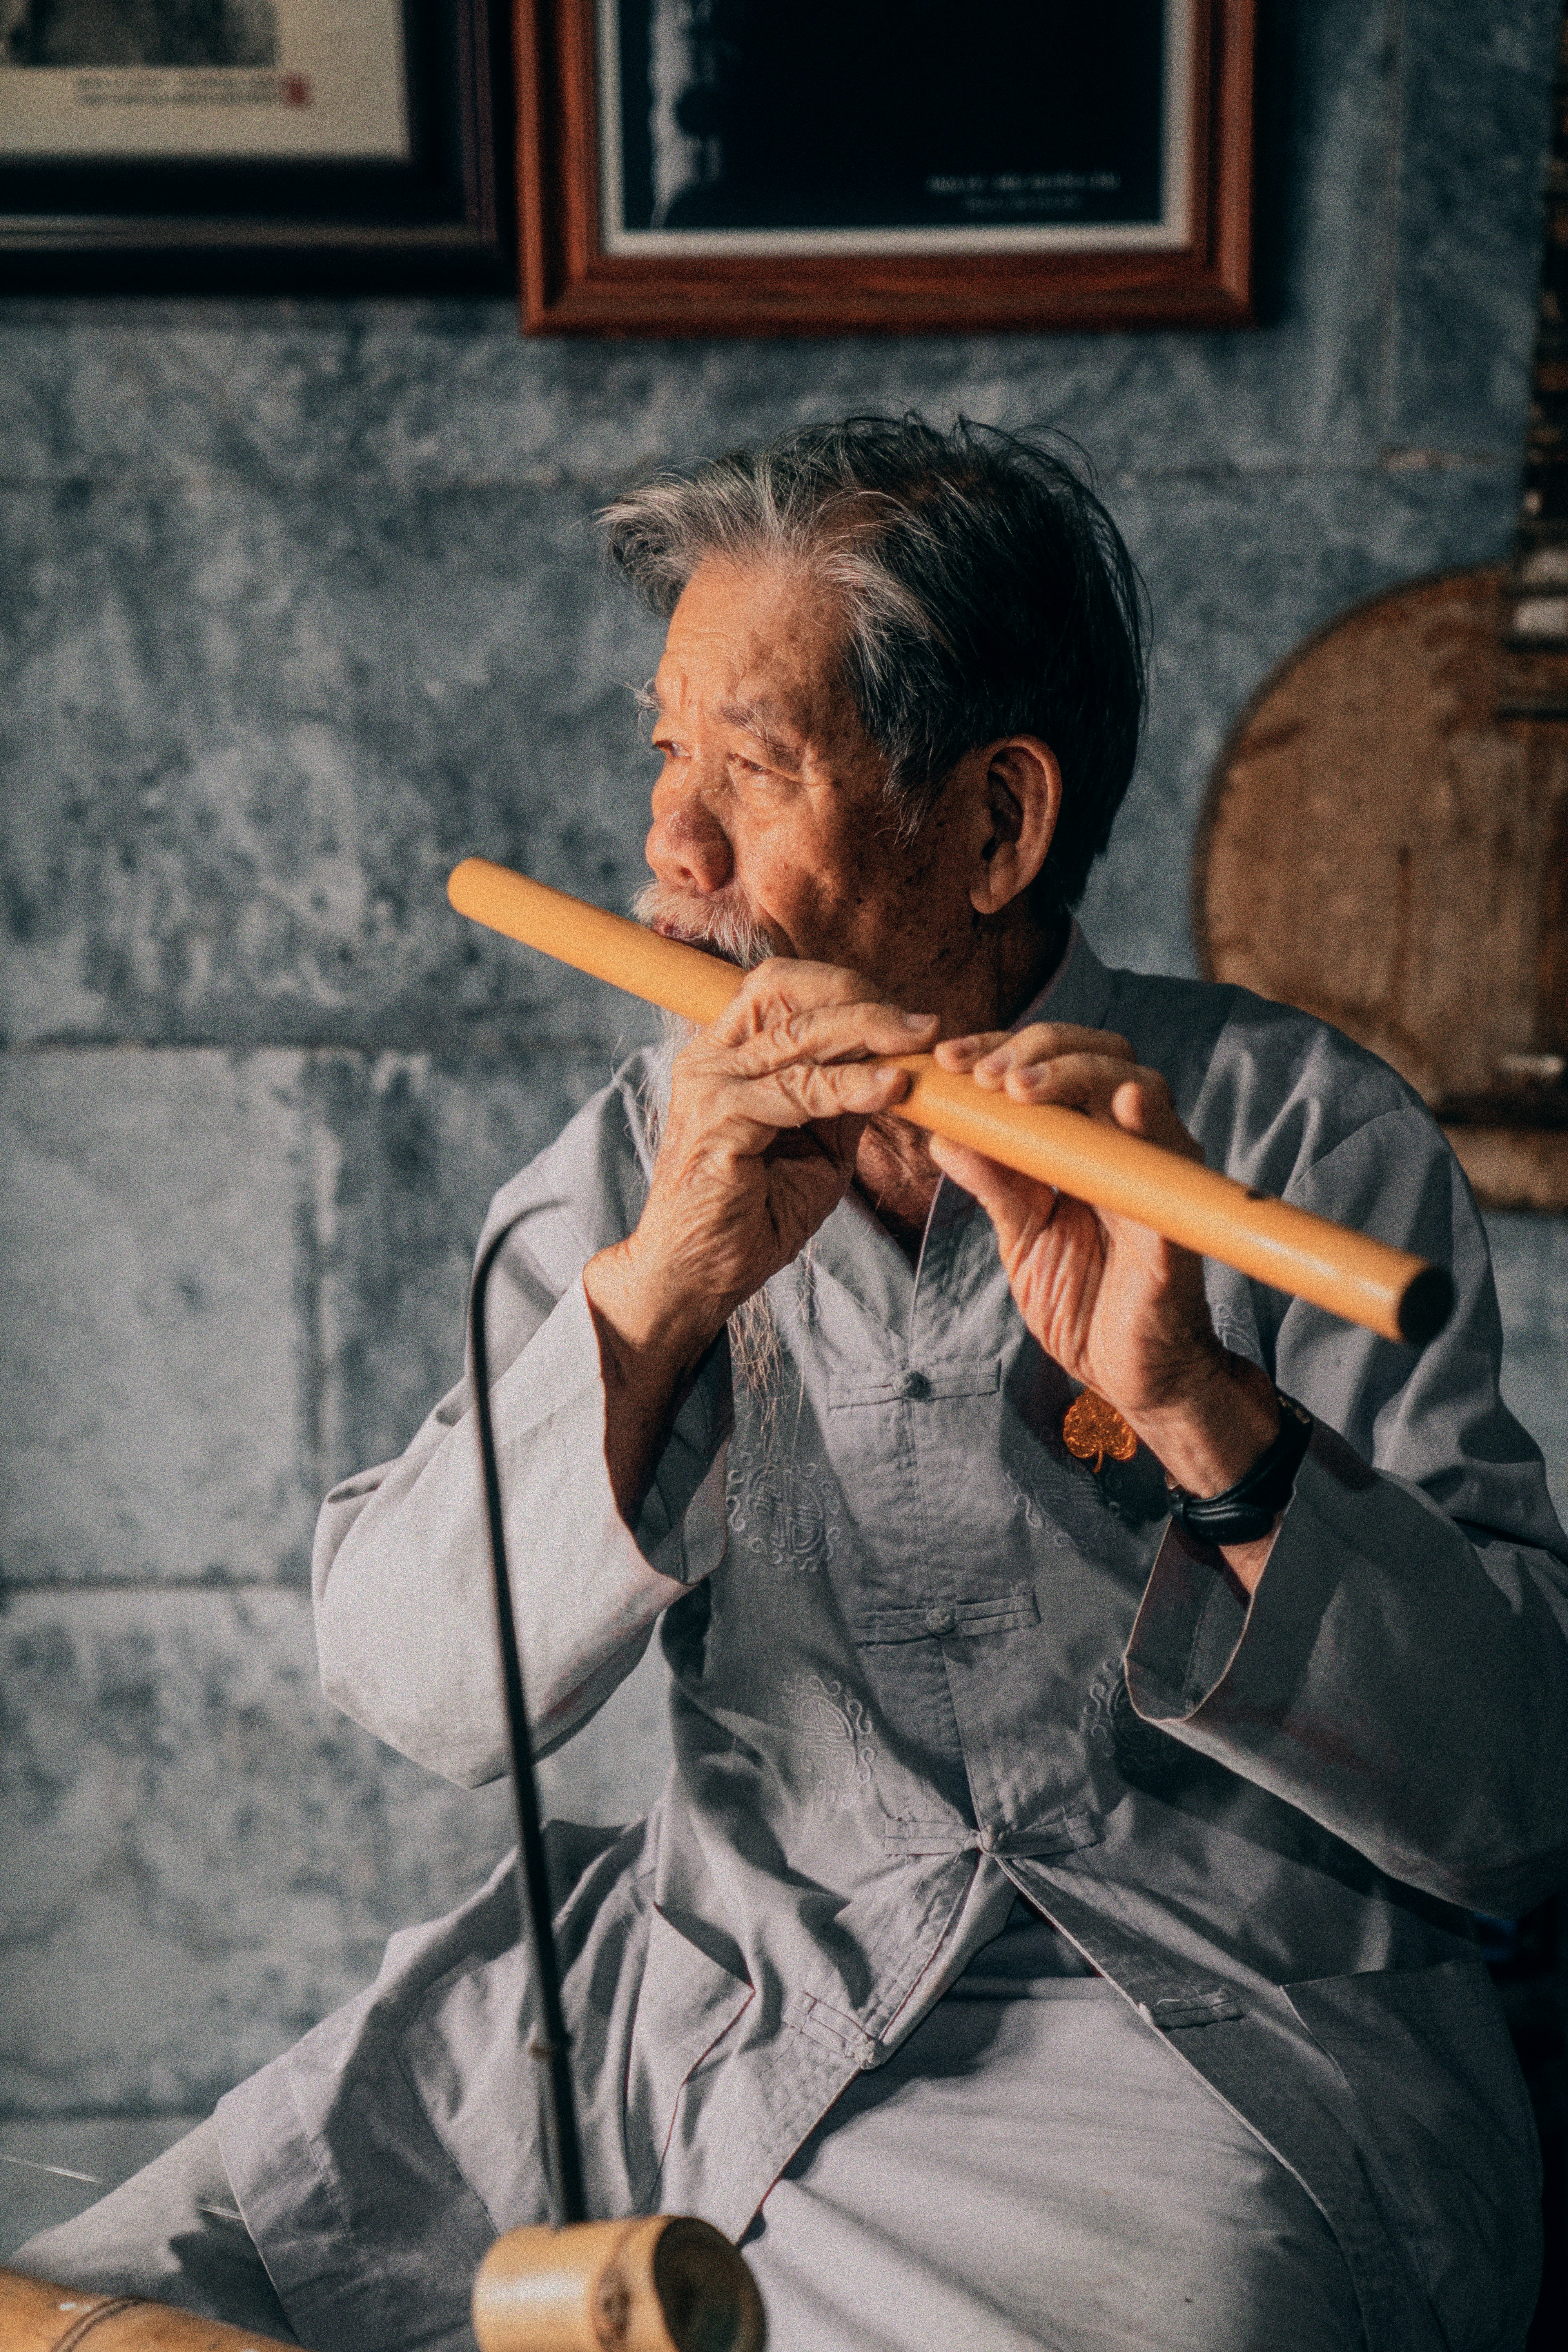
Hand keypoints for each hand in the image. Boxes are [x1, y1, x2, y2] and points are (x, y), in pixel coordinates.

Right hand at [585, 963, 936, 1514]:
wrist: (700, 1274)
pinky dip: (850, 1086)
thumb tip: (900, 1059)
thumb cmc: (756, 1210)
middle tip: (924, 1025)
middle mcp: (710, 1057)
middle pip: (789, 995)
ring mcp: (709, 1085)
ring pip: (799, 1036)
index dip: (846, 988)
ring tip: (918, 1046)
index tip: (906, 1017)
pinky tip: (891, 1088)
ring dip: (868, 1035)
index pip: (782, 987)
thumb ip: (846, 1096)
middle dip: (865, 1002)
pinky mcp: (718, 1121)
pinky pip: (797, 1090)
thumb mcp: (818, 1143)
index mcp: (726, 1052)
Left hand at [927, 1023, 1281, 1584]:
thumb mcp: (1022, 1233)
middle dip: (1037, 1049)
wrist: (1130, 1373)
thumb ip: (993, 1181)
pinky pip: (1173, 1166)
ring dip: (1077, 1074)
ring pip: (1140, 1088)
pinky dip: (1151, 1125)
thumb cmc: (1084, 1297)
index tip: (949, 1059)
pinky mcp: (1178, 1222)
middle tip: (982, 1075)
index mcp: (1095, 1143)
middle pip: (1102, 1055)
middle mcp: (1134, 1146)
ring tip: (1019, 1088)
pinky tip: (1126, 1103)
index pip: (1058, 1063)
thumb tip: (943, 1132)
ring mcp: (1161, 1179)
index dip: (1004, 1048)